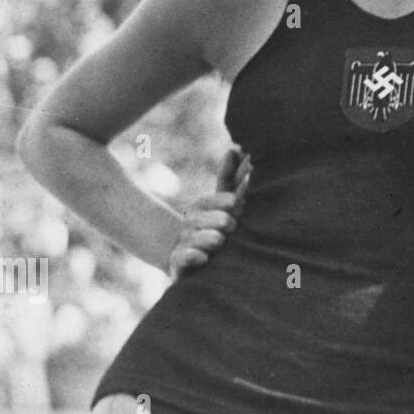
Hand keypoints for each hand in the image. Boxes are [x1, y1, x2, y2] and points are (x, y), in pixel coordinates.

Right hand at [169, 148, 251, 276]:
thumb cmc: (211, 226)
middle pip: (199, 219)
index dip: (221, 200)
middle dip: (216, 220)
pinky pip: (182, 260)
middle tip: (229, 224)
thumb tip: (236, 147)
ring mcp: (182, 244)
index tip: (235, 201)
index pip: (207, 201)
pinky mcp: (177, 266)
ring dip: (206, 238)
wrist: (183, 258)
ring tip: (219, 240)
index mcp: (199, 210)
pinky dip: (191, 258)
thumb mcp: (222, 204)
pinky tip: (203, 258)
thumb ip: (229, 179)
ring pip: (192, 239)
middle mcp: (189, 225)